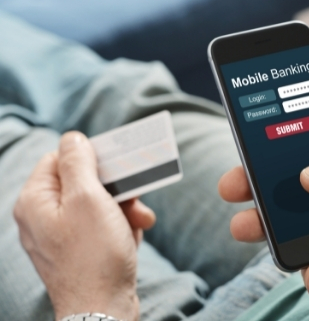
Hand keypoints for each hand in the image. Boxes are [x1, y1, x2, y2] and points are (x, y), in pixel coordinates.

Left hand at [14, 132, 155, 320]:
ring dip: (123, 209)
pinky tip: (131, 238)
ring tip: (140, 222)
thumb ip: (78, 161)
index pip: (59, 159)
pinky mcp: (79, 252)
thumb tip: (73, 137)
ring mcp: (61, 237)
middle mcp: (43, 217)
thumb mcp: (87, 198)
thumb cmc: (94, 253)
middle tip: (134, 198)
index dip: (90, 158)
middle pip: (83, 183)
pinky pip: (101, 227)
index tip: (116, 164)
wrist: (103, 309)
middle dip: (115, 189)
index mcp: (36, 201)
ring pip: (97, 206)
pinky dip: (120, 228)